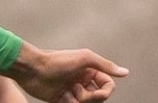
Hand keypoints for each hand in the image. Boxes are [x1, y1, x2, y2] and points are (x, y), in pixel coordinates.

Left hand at [3, 43, 128, 102]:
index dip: (104, 93)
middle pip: (98, 97)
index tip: (94, 92)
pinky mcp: (62, 99)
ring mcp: (72, 90)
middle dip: (90, 98)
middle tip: (76, 90)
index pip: (108, 86)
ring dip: (79, 101)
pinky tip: (60, 96)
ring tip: (67, 93)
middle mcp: (82, 80)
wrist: (32, 69)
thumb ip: (105, 65)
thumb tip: (126, 72)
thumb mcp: (83, 58)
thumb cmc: (57, 61)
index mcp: (89, 70)